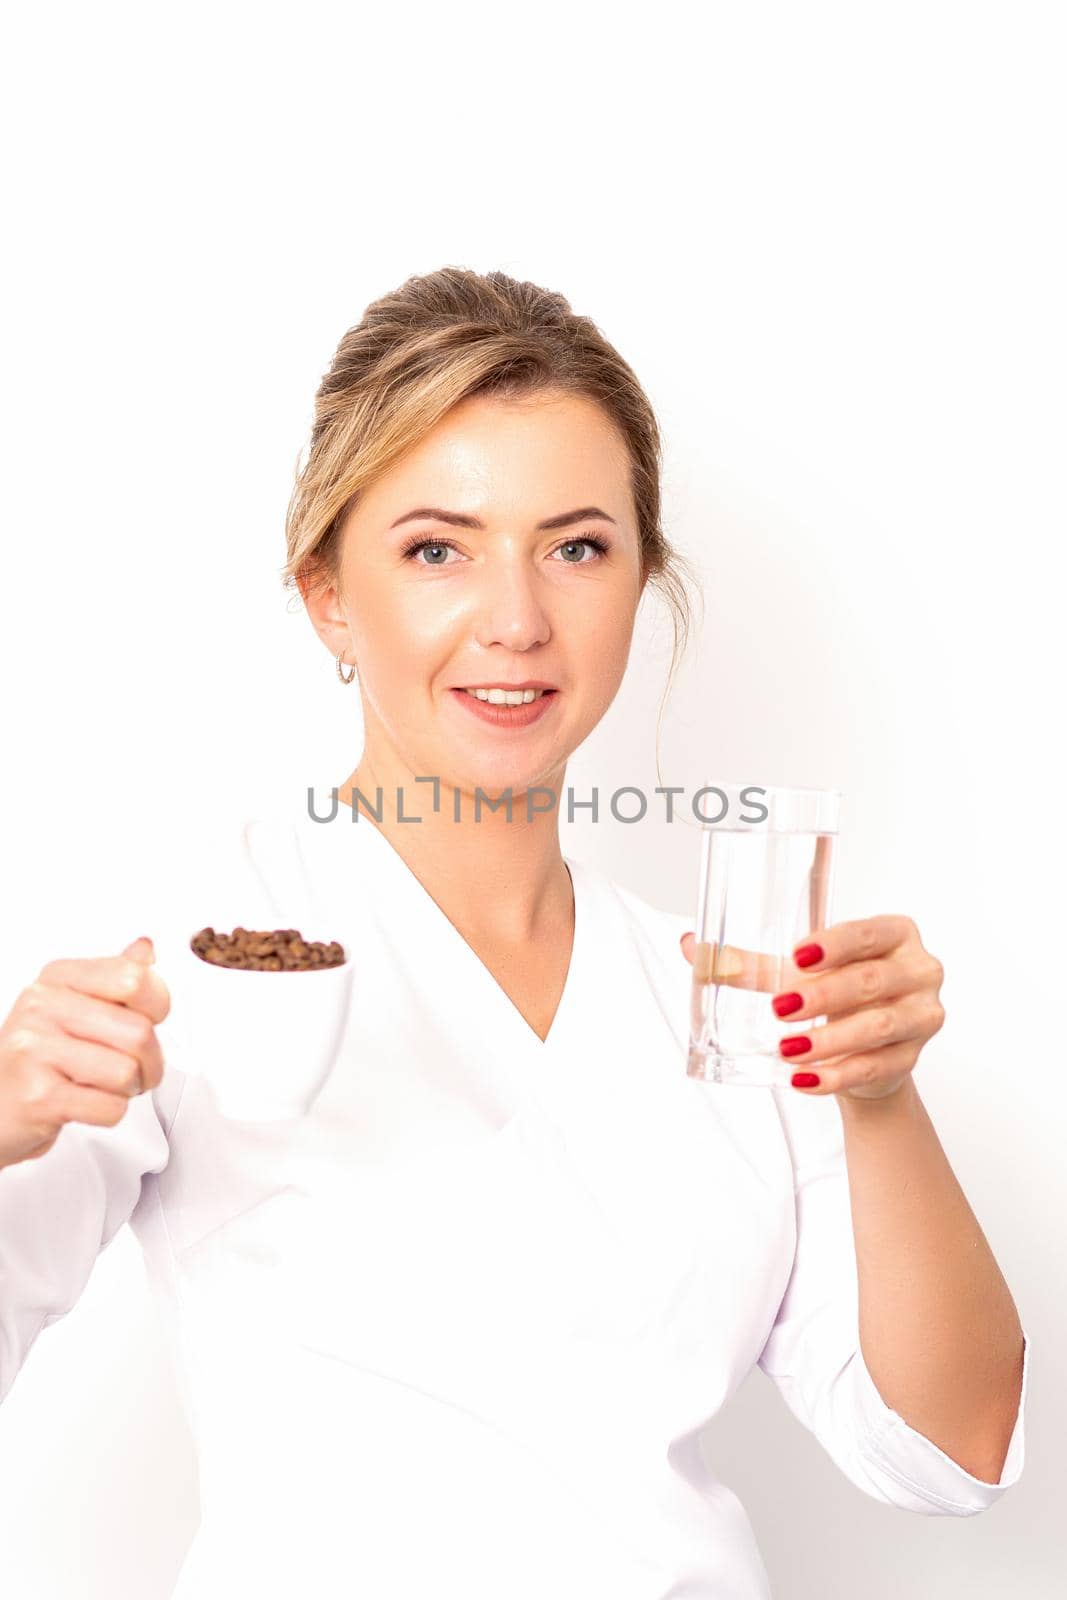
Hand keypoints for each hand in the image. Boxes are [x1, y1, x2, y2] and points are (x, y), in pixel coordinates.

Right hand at [0, 937, 170, 1168]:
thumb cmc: (42, 1055)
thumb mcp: (77, 1006)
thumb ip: (115, 977)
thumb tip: (145, 949)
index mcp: (58, 978)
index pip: (133, 978)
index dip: (156, 1006)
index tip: (148, 1018)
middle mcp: (41, 1006)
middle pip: (138, 1032)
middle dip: (150, 1060)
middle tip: (135, 1068)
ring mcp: (35, 1049)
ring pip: (126, 1072)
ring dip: (130, 1089)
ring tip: (105, 1085)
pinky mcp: (38, 1095)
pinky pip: (110, 1107)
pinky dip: (110, 1112)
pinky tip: (86, 1102)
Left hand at [680, 915, 944, 1100]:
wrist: (869, 1048)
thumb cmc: (839, 994)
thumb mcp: (801, 974)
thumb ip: (753, 964)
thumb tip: (691, 946)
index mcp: (895, 934)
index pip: (868, 933)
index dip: (835, 944)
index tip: (798, 956)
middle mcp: (918, 970)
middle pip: (872, 981)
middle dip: (824, 995)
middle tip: (780, 1008)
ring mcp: (922, 1014)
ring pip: (879, 1026)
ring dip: (830, 1040)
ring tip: (789, 1049)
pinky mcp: (913, 1057)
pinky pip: (876, 1067)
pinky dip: (837, 1076)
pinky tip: (806, 1081)